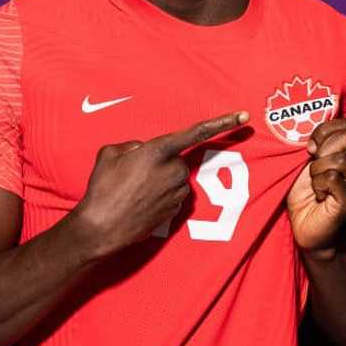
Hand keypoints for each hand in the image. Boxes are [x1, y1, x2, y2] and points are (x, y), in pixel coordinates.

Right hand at [73, 110, 248, 256]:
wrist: (101, 229)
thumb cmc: (102, 189)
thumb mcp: (109, 154)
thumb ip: (133, 146)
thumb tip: (143, 151)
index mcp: (158, 151)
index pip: (196, 132)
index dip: (223, 122)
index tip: (245, 116)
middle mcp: (174, 171)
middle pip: (177, 160)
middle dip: (161, 164)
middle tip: (134, 174)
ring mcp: (177, 193)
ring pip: (175, 179)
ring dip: (160, 181)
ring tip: (132, 192)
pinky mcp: (176, 211)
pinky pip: (173, 197)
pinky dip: (160, 197)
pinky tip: (139, 204)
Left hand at [286, 118, 345, 258]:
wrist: (301, 222)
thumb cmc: (303, 189)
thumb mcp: (308, 158)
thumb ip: (317, 140)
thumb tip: (313, 118)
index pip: (344, 125)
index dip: (322, 132)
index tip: (311, 148)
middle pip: (345, 138)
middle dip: (320, 152)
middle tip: (315, 170)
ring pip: (339, 159)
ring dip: (317, 171)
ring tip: (317, 185)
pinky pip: (332, 178)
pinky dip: (318, 185)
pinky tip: (319, 195)